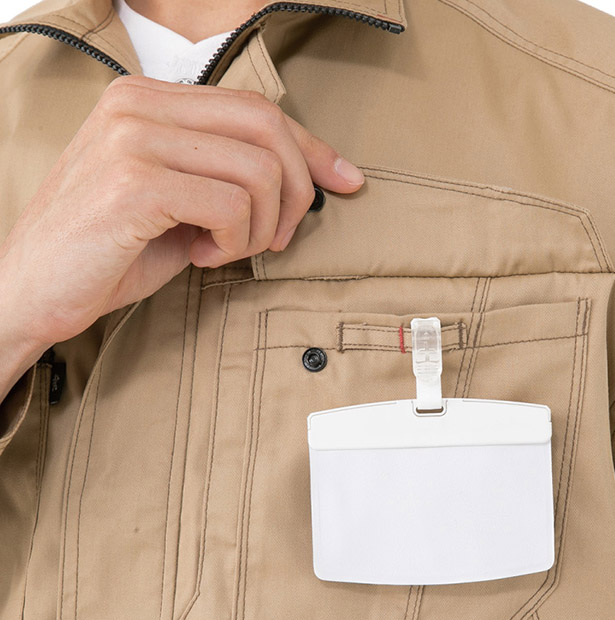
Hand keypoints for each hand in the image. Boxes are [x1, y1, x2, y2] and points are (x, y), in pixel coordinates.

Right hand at [0, 75, 364, 356]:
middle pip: (269, 129)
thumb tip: (306, 180)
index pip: (257, 109)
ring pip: (259, 171)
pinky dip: (234, 241)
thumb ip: (228, 178)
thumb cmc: (109, 251)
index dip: (312, 148)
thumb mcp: (179, 203)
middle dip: (296, 193)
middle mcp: (140, 105)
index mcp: (150, 100)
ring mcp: (134, 138)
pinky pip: (232, 205)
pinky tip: (202, 255)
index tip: (347, 181)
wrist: (33, 289)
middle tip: (276, 239)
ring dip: (260, 227)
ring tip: (224, 250)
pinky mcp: (134, 182)